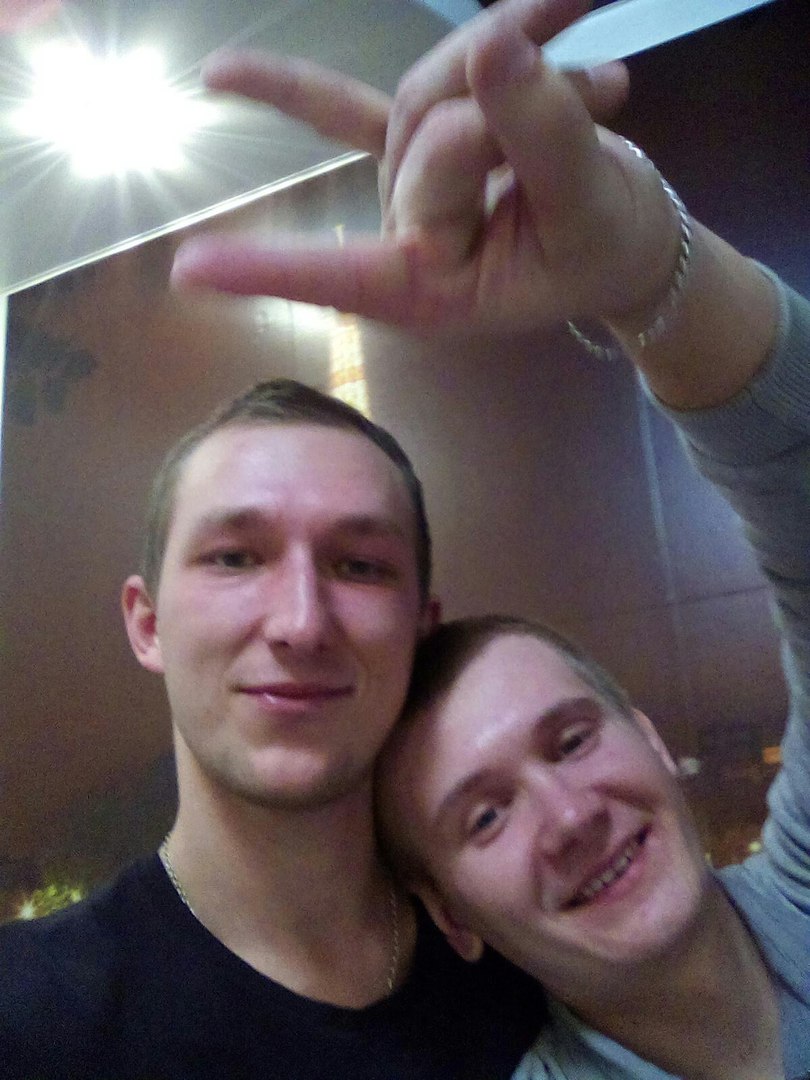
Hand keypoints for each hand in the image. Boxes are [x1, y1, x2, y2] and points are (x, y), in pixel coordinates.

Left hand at [172, 2, 676, 335]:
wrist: (625, 235)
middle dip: (516, 109)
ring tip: (600, 84)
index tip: (190, 272)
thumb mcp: (591, 207)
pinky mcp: (409, 145)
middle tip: (595, 108)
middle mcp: (405, 240)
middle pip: (422, 139)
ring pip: (427, 91)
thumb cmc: (608, 249)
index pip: (347, 276)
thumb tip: (492, 46)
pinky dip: (319, 78)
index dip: (275, 270)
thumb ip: (543, 136)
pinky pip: (347, 108)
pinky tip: (220, 81)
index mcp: (434, 287)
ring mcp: (402, 188)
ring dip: (512, 61)